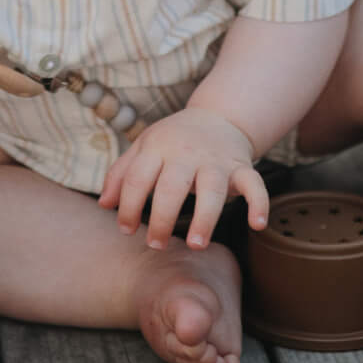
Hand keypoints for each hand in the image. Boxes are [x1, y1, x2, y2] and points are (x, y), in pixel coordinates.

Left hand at [97, 106, 267, 249]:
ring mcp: (217, 160)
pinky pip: (254, 185)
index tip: (126, 230)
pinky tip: (256, 225)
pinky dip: (259, 203)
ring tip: (196, 245)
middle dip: (161, 218)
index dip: (128, 206)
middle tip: (155, 245)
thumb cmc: (173, 140)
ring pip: (213, 189)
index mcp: (158, 147)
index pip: (137, 178)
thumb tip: (104, 205)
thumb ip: (121, 174)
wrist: (218, 117)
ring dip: (205, 218)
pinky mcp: (242, 167)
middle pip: (172, 187)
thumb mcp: (143, 148)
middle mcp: (187, 153)